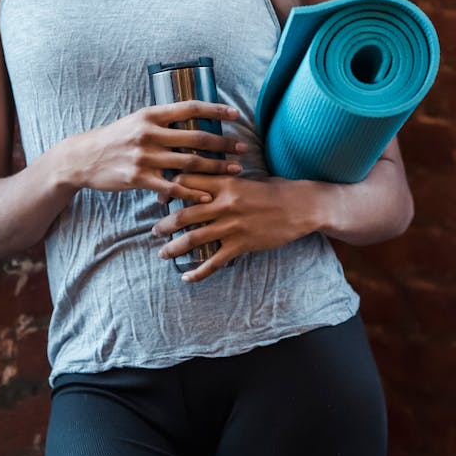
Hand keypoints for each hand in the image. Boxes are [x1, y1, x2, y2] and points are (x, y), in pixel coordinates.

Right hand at [58, 101, 246, 204]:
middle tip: (243, 148)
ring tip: (235, 171)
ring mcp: (145, 156)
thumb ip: (163, 121)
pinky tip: (207, 197)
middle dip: (224, 144)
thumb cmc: (115, 138)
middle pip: (196, 138)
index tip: (236, 115)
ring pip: (189, 163)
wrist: (83, 158)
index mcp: (151, 114)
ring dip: (216, 168)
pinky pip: (172, 187)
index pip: (191, 108)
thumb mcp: (137, 121)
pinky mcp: (139, 178)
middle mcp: (149, 133)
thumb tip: (194, 120)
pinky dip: (192, 192)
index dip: (216, 111)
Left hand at [152, 174, 321, 282]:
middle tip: (154, 231)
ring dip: (174, 247)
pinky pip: (214, 261)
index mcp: (224, 182)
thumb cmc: (274, 189)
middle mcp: (224, 203)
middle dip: (164, 225)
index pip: (186, 183)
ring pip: (193, 238)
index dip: (169, 191)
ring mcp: (232, 226)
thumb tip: (201, 182)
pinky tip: (186, 277)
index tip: (160, 200)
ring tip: (162, 253)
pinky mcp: (242, 244)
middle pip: (183, 214)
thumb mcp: (246, 178)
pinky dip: (198, 272)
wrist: (301, 206)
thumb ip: (223, 180)